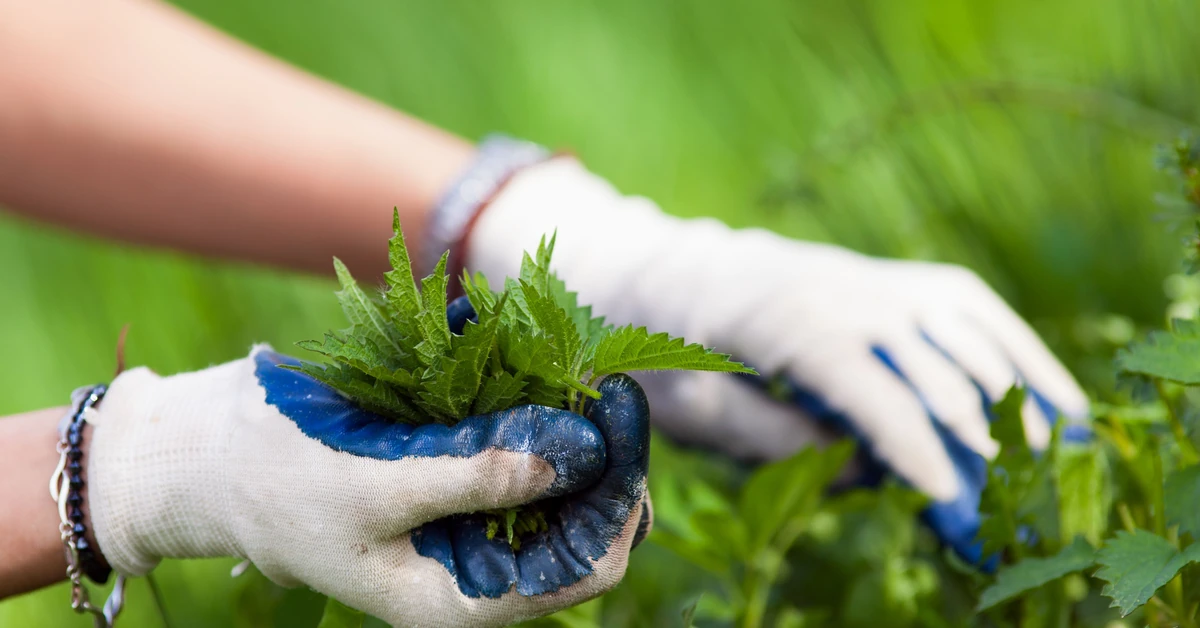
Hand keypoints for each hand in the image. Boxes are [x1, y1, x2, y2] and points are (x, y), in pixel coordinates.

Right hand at [87, 346, 651, 626]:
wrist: (203, 455)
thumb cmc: (276, 484)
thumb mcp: (377, 487)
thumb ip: (479, 477)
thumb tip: (578, 455)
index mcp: (462, 597)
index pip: (585, 566)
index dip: (616, 496)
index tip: (618, 416)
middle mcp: (477, 563)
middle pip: (583, 517)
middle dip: (600, 452)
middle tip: (604, 380)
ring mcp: (467, 515)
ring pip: (556, 475)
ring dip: (570, 420)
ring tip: (573, 361)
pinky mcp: (452, 470)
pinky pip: (513, 439)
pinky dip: (526, 399)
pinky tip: (527, 355)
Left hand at [466, 157, 1087, 560]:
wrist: (668, 271)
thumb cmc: (668, 346)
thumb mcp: (694, 409)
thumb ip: (775, 441)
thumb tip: (864, 468)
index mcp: (785, 321)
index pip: (868, 387)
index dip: (911, 444)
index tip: (947, 496)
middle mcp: (842, 288)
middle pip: (931, 362)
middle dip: (975, 434)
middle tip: (1009, 498)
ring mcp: (873, 276)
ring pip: (968, 330)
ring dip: (1014, 393)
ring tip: (1050, 456)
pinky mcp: (890, 278)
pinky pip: (969, 307)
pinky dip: (1017, 348)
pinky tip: (1052, 394)